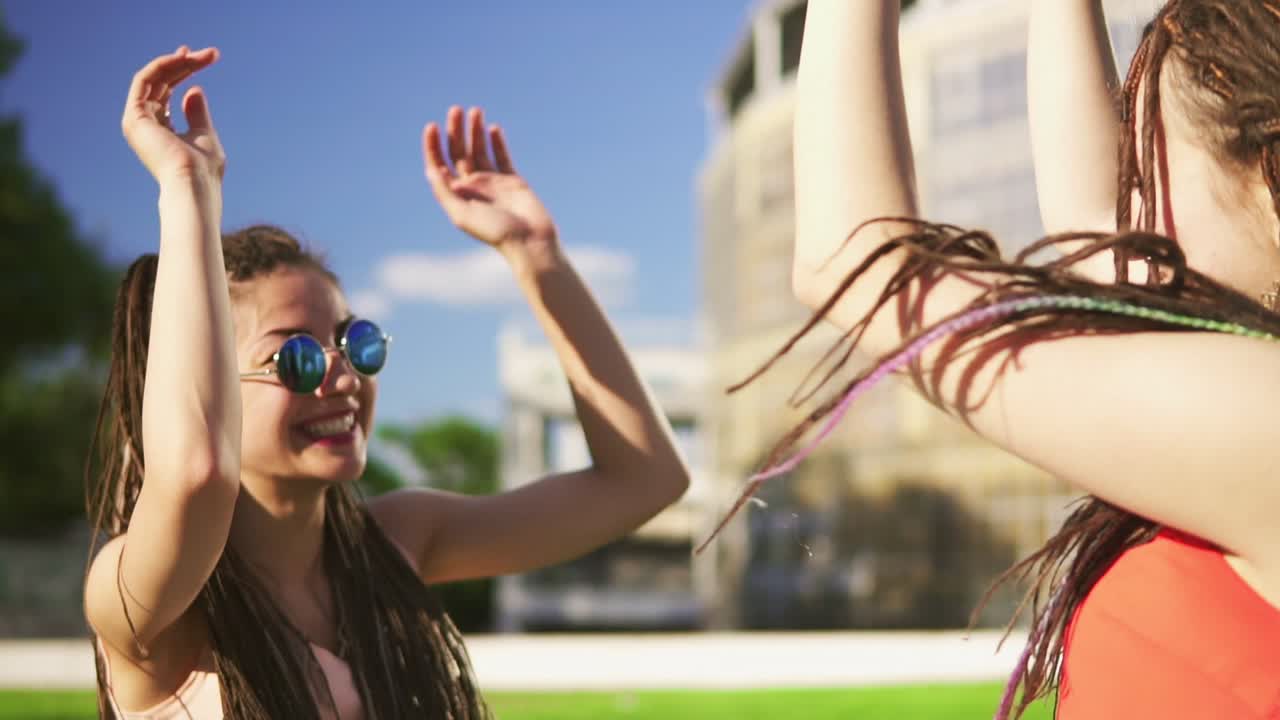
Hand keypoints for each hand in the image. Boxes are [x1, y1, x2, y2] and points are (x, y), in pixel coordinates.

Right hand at [121, 46, 225, 187]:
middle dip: (184, 64)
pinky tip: (182, 58)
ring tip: (201, 55)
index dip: (181, 72)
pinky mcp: (134, 116)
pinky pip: (145, 79)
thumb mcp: (204, 135)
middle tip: (209, 54)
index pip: (165, 93)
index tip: (202, 58)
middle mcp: (144, 124)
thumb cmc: (203, 169)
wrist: (193, 183)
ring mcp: (137, 120)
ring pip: (153, 78)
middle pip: (161, 83)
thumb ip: (196, 113)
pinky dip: (162, 65)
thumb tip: (194, 88)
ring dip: (177, 62)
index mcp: (158, 130)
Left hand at [422, 106, 558, 262]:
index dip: (433, 146)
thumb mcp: (462, 214)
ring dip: (475, 131)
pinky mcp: (513, 181)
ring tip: (475, 110)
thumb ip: (444, 192)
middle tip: (456, 109)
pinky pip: (502, 157)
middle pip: (459, 152)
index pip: (439, 165)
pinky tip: (493, 129)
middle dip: (455, 131)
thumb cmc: (495, 232)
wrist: (530, 241)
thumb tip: (431, 169)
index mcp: (458, 195)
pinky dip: (497, 142)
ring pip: (480, 150)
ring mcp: (493, 182)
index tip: (432, 126)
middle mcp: (473, 187)